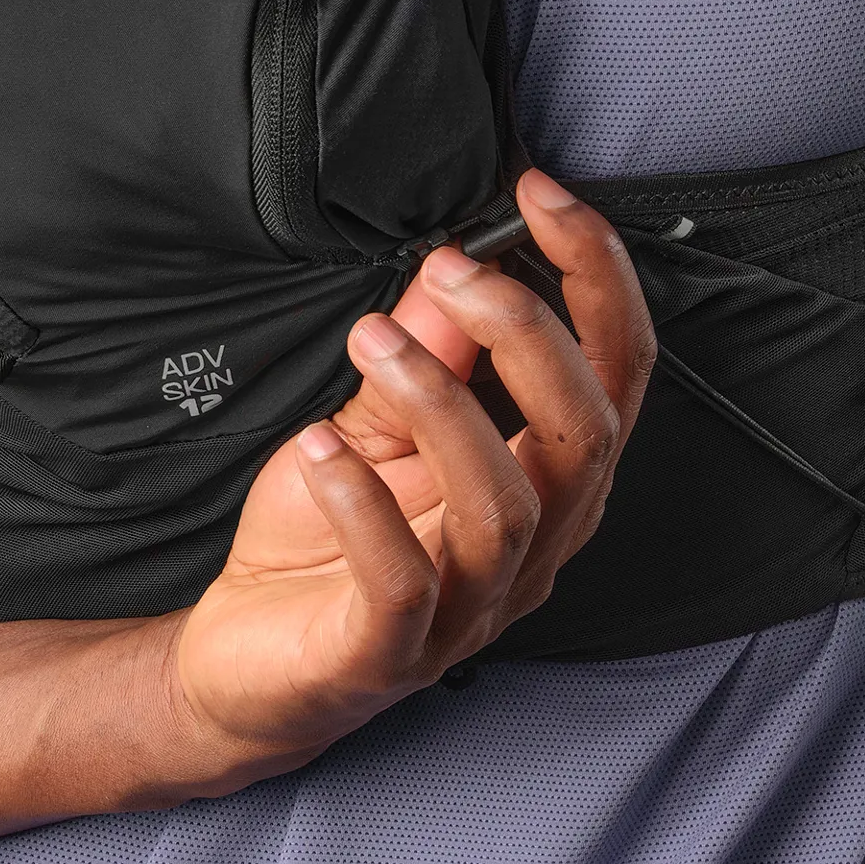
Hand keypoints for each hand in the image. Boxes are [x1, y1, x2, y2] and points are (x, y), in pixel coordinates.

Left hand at [163, 168, 651, 786]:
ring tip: (372, 339)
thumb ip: (427, 353)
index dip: (594, 274)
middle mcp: (538, 543)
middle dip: (528, 330)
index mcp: (553, 476)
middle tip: (451, 267)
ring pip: (504, 503)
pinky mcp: (392, 654)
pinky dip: (366, 504)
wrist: (246, 668)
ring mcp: (472, 606)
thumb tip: (456, 264)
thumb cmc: (325, 541)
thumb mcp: (373, 421)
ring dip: (439, 402)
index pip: (618, 368)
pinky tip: (318, 446)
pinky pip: (404, 581)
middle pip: (586, 431)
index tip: (539, 195)